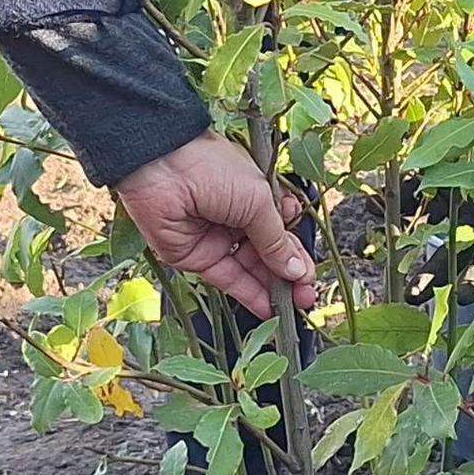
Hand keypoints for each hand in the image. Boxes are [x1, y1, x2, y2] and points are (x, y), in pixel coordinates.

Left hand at [116, 135, 317, 320]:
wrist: (163, 167)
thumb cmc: (214, 169)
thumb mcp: (258, 201)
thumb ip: (277, 240)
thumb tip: (297, 269)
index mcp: (256, 197)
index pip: (283, 232)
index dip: (297, 254)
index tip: (310, 276)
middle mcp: (238, 218)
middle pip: (269, 254)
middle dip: (290, 276)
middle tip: (306, 297)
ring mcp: (218, 239)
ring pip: (250, 269)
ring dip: (272, 289)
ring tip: (293, 306)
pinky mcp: (197, 257)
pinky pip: (228, 278)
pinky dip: (248, 294)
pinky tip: (268, 307)